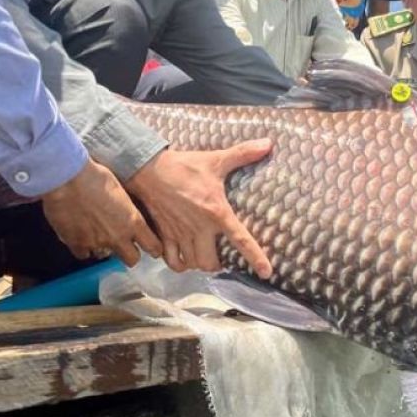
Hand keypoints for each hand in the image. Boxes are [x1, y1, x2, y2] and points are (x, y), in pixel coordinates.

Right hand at [42, 159, 162, 265]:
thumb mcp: (121, 190)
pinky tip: (81, 235)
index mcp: (132, 221)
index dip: (153, 248)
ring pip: (106, 256)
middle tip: (125, 244)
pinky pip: (84, 254)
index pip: (152, 245)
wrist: (66, 179)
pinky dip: (83, 247)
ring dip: (104, 248)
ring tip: (98, 234)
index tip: (152, 248)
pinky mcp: (76, 244)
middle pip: (132, 259)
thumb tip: (126, 211)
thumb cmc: (95, 176)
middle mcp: (118, 236)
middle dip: (130, 253)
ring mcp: (97, 243)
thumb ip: (126, 208)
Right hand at [125, 139, 273, 279]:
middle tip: (223, 258)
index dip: (255, 257)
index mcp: (216, 212)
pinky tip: (184, 257)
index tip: (266, 272)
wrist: (148, 168)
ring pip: (192, 264)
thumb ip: (243, 154)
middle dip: (219, 264)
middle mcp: (199, 228)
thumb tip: (268, 144)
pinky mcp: (164, 235)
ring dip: (200, 264)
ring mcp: (179, 234)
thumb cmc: (184, 166)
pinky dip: (179, 264)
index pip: (240, 239)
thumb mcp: (216, 159)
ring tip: (205, 256)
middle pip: (211, 262)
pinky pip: (171, 261)